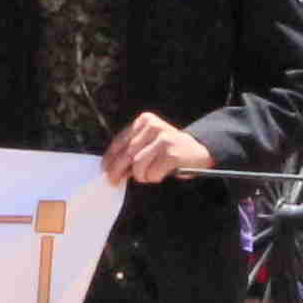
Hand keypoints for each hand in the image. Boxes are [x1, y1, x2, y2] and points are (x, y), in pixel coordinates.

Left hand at [101, 112, 216, 184]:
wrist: (198, 149)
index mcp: (145, 121)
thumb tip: (112, 168)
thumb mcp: (149, 141)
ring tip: (148, 175)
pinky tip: (160, 174)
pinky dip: (153, 178)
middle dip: (118, 170)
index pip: (121, 140)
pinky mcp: (171, 154)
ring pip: (138, 165)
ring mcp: (163, 139)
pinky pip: (152, 173)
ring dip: (141, 175)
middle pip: (127, 154)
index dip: (110, 157)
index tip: (104, 168)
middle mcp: (153, 127)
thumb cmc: (168, 149)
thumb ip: (133, 149)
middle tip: (113, 181)